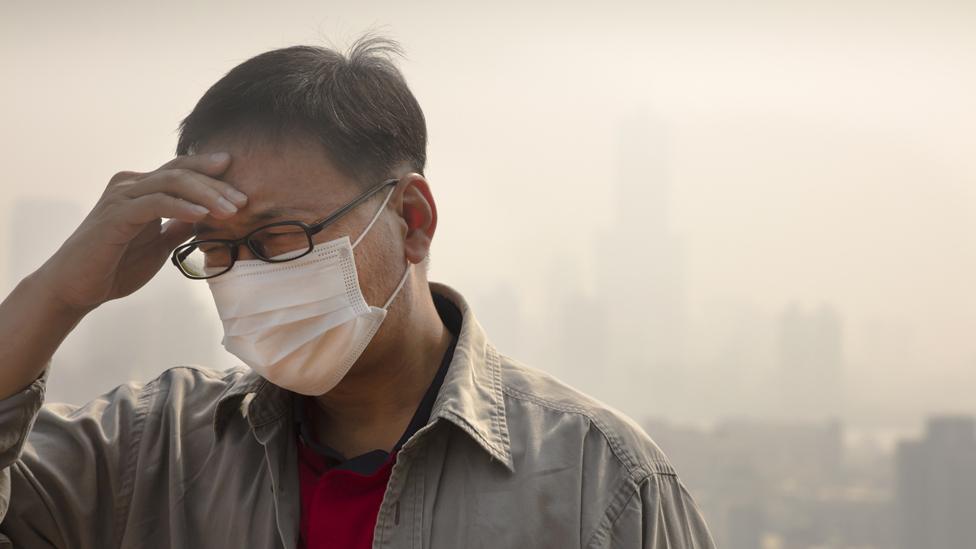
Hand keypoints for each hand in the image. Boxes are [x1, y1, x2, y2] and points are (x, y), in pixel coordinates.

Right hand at [32, 152, 245, 312]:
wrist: (78, 288)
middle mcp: (130, 185)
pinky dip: (181, 207)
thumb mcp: (159, 245)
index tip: (240, 178)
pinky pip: (155, 204)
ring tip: (231, 211)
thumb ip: (179, 227)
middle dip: (216, 185)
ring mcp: (121, 198)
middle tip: (244, 200)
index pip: (181, 171)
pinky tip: (202, 216)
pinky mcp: (115, 215)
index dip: (211, 172)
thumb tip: (208, 217)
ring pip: (171, 183)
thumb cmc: (116, 265)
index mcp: (141, 188)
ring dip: (205, 195)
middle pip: (181, 172)